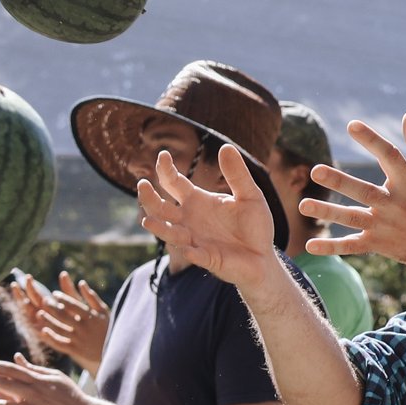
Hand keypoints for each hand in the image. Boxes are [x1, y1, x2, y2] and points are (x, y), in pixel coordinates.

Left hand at [12, 271, 109, 371]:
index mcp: (90, 316)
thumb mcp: (104, 312)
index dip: (62, 298)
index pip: (73, 304)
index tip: (54, 294)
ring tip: (40, 314)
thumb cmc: (108, 328)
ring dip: (48, 321)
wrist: (115, 352)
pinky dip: (51, 338)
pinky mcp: (75, 351)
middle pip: (63, 315)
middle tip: (44, 301)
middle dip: (52, 307)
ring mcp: (78, 339)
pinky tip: (43, 331)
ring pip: (59, 329)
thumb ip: (92, 297)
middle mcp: (83, 327)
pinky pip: (60, 344)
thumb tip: (81, 282)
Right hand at [137, 146, 280, 287]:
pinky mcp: (206, 258)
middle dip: (149, 198)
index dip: (165, 170)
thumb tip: (226, 146)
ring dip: (160, 227)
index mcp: (196, 201)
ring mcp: (194, 240)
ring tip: (148, 220)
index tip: (163, 156)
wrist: (262, 257)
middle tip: (143, 184)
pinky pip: (195, 255)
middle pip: (160, 208)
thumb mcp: (250, 195)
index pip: (173, 183)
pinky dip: (190, 252)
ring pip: (169, 233)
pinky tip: (188, 249)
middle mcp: (189, 220)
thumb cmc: (254, 226)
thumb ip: (237, 174)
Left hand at [300, 115, 405, 277]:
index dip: (372, 140)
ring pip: (352, 218)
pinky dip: (331, 247)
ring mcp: (384, 226)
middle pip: (364, 191)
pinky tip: (308, 245)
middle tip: (315, 170)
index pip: (390, 157)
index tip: (351, 124)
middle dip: (340, 181)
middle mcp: (395, 205)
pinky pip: (351, 246)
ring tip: (303, 205)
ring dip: (328, 212)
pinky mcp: (378, 244)